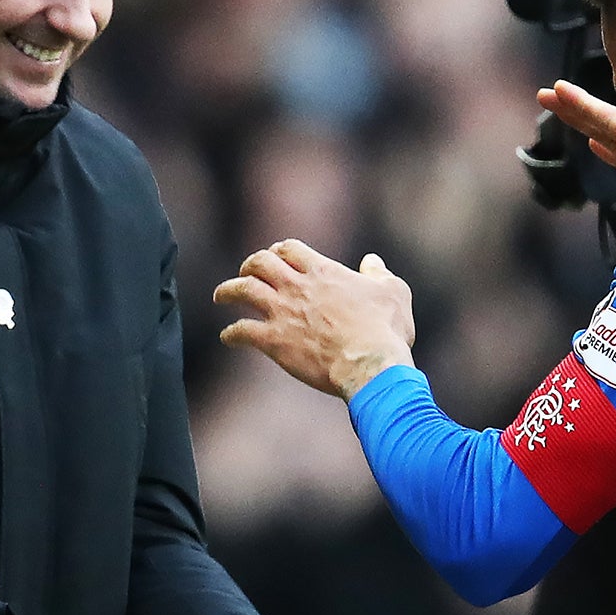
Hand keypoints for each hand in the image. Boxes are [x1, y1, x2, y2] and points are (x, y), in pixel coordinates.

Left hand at [215, 241, 415, 399]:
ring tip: (222, 296)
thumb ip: (378, 274)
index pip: (289, 249)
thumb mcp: (393, 292)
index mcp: (323, 271)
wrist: (370, 365)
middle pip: (260, 263)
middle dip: (250, 265)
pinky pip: (242, 331)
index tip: (275, 256)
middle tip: (246, 272)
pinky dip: (231, 333)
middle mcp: (296, 287)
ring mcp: (282, 313)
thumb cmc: (386, 330)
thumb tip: (371, 261)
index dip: (279, 250)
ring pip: (242, 290)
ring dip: (228, 291)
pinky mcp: (274, 342)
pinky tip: (228, 337)